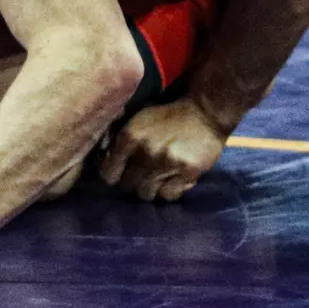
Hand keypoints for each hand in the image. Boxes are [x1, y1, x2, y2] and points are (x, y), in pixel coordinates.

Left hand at [98, 98, 228, 201]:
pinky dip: (168, 191)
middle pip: (127, 187)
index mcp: (129, 136)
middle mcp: (145, 153)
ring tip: (157, 179)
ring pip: (146, 194)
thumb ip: (120, 138)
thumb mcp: (138, 119)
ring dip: (150, 189)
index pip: (108, 174)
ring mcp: (167, 165)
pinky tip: (172, 180)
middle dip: (132, 182)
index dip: (113, 175)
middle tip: (141, 175)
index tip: (120, 173)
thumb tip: (103, 159)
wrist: (204, 111)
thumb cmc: (167, 115)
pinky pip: (169, 196)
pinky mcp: (187, 173)